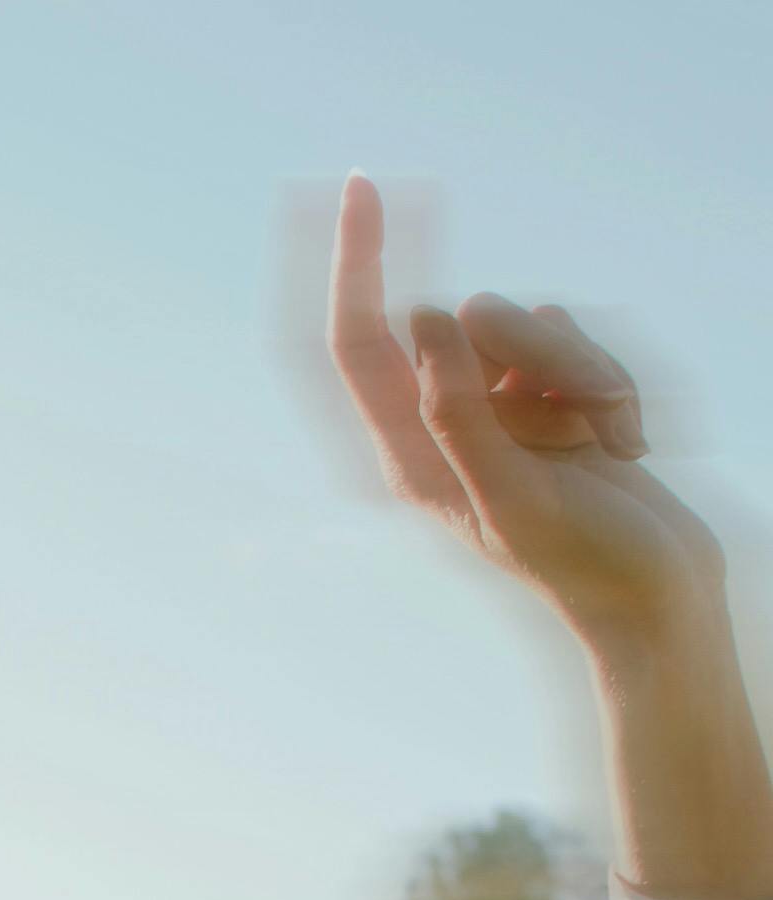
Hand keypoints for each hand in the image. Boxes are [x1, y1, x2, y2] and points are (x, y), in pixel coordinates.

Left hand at [327, 173, 726, 651]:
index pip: (356, 341)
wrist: (659, 599)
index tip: (362, 185)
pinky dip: (609, 384)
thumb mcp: (512, 496)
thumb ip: (459, 412)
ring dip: (583, 372)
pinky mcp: (550, 397)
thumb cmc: (586, 564)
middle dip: (532, 348)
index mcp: (408, 458)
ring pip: (528, 318)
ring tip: (610, 443)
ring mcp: (499, 407)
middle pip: (461, 318)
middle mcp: (443, 424)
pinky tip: (625, 445)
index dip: (355, 262)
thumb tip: (422, 316)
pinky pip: (572, 335)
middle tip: (579, 425)